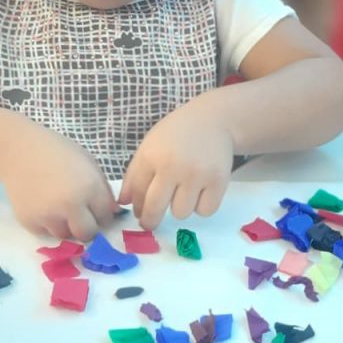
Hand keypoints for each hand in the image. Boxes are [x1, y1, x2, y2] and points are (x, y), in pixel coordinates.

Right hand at [0, 117, 117, 239]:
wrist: (17, 150)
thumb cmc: (56, 152)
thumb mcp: (87, 162)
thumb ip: (102, 189)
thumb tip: (111, 213)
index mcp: (89, 188)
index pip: (106, 217)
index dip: (102, 214)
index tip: (96, 209)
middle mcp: (70, 205)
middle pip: (87, 234)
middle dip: (87, 227)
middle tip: (80, 215)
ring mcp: (48, 215)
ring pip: (65, 236)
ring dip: (66, 226)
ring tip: (58, 206)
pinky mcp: (29, 221)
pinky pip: (45, 233)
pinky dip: (47, 224)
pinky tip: (43, 205)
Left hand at [118, 98, 232, 230]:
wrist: (212, 120)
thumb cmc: (176, 135)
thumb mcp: (149, 147)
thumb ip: (134, 175)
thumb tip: (123, 203)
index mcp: (152, 156)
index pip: (137, 193)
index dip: (137, 208)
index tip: (141, 213)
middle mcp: (173, 166)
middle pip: (155, 209)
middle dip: (151, 221)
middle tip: (152, 222)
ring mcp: (197, 174)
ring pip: (181, 213)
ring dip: (180, 208)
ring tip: (184, 192)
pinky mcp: (218, 180)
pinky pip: (204, 211)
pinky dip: (201, 206)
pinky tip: (200, 192)